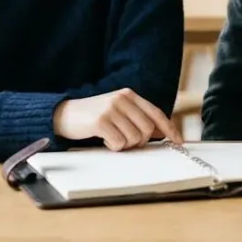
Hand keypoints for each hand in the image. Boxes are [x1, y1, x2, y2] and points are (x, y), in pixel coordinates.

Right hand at [53, 88, 182, 151]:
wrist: (63, 114)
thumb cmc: (93, 116)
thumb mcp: (118, 111)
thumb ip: (138, 118)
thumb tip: (162, 133)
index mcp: (130, 95)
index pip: (157, 113)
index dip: (170, 129)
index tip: (178, 141)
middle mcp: (122, 99)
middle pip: (147, 130)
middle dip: (140, 141)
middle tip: (126, 141)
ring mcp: (111, 109)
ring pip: (134, 139)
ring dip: (125, 145)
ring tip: (111, 138)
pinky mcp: (100, 121)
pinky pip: (118, 143)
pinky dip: (113, 147)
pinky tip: (103, 139)